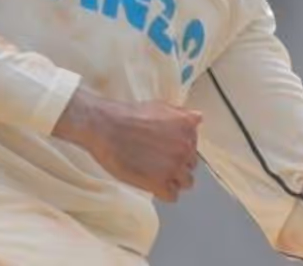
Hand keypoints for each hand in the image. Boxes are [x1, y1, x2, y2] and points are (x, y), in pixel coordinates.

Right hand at [54, 88, 201, 201]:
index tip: (167, 149)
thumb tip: (197, 118)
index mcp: (188, 127)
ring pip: (186, 182)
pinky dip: (163, 192)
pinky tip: (151, 183)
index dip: (180, 149)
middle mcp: (186, 147)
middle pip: (190, 165)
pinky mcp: (160, 183)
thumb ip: (181, 115)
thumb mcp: (160, 106)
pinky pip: (172, 196)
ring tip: (155, 174)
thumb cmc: (127, 115)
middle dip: (177, 164)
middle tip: (158, 161)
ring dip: (173, 179)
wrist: (105, 126)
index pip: (194, 146)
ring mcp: (175, 166)